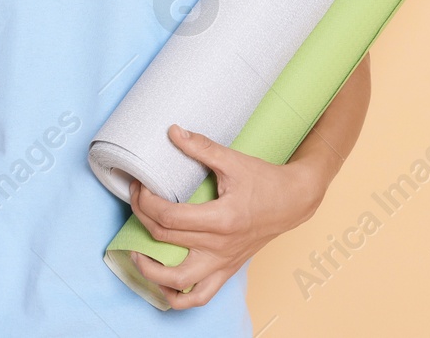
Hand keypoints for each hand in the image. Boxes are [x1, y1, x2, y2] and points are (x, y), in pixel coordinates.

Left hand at [126, 124, 327, 308]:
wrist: (294, 201)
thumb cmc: (266, 181)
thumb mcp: (234, 161)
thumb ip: (202, 148)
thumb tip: (173, 132)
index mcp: (221, 219)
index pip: (169, 217)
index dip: (145, 202)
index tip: (139, 186)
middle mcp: (220, 246)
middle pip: (165, 240)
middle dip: (140, 219)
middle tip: (135, 201)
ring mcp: (223, 262)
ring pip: (179, 284)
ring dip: (150, 272)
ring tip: (136, 253)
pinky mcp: (227, 270)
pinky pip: (199, 297)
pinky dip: (177, 297)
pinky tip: (162, 283)